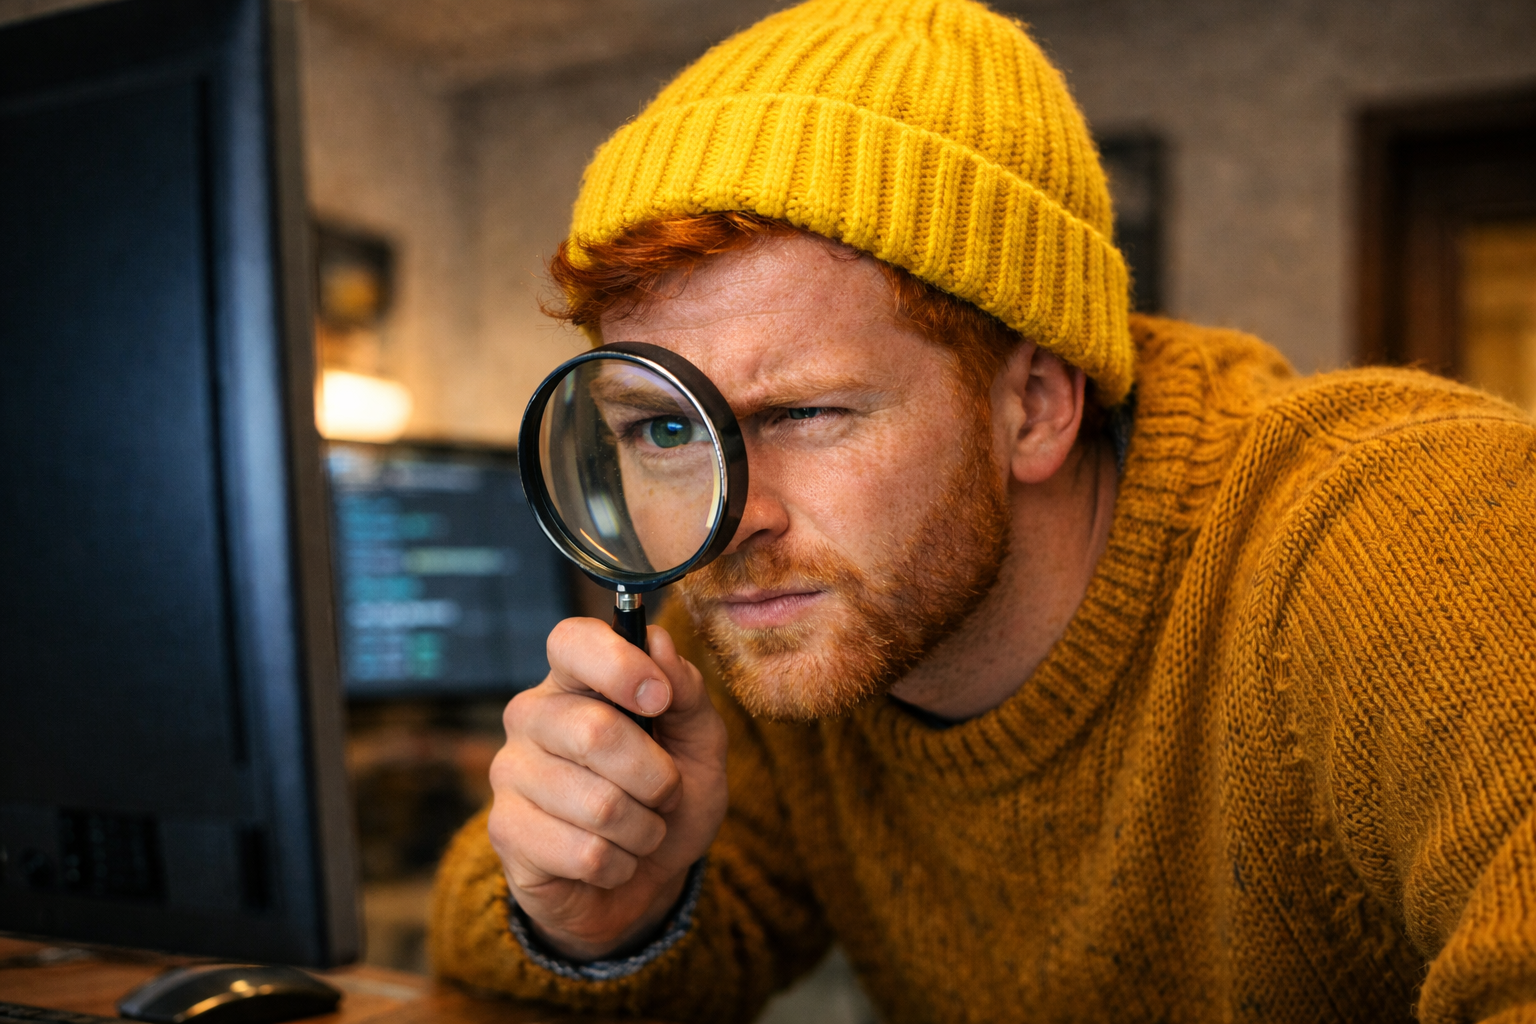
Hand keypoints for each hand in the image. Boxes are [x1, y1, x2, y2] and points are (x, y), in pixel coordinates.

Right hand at [488, 617, 728, 960]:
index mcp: (575, 681)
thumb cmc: (668, 800)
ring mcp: (510, 773)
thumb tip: (657, 641)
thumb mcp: (698, 743)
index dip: (619, 665)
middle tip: (665, 794)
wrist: (644, 880)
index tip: (659, 699)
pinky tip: (610, 860)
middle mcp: (531, 717)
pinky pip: (585, 853)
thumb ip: (686, 692)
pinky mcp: (505, 831)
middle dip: (657, 777)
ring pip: (600, 805)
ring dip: (644, 829)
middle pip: (595, 732)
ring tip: (638, 830)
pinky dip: (620, 865)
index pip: (571, 641)